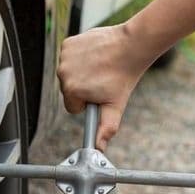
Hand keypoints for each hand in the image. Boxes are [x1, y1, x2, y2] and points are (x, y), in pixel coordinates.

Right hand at [57, 23, 154, 150]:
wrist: (131, 46)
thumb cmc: (123, 76)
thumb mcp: (115, 106)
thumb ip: (105, 129)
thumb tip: (98, 149)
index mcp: (72, 91)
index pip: (72, 107)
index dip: (87, 102)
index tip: (100, 92)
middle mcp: (64, 74)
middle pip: (69, 90)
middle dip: (83, 88)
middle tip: (102, 79)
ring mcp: (64, 57)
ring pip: (69, 74)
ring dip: (81, 72)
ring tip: (99, 67)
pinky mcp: (67, 44)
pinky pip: (69, 58)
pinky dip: (79, 57)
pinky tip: (93, 55)